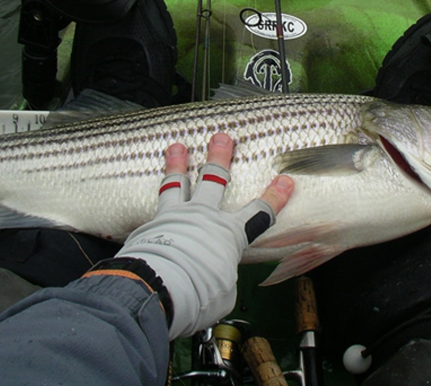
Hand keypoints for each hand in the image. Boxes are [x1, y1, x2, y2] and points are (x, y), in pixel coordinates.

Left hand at [116, 133, 293, 339]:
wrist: (160, 286)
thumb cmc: (198, 292)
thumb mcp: (222, 291)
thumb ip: (221, 277)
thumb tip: (214, 282)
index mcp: (229, 233)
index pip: (259, 212)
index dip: (275, 196)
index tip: (284, 181)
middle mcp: (203, 217)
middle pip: (214, 179)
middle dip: (219, 157)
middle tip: (221, 138)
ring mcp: (175, 217)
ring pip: (178, 183)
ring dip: (178, 164)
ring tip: (176, 147)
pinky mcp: (150, 225)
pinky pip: (154, 207)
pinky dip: (154, 201)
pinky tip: (146, 200)